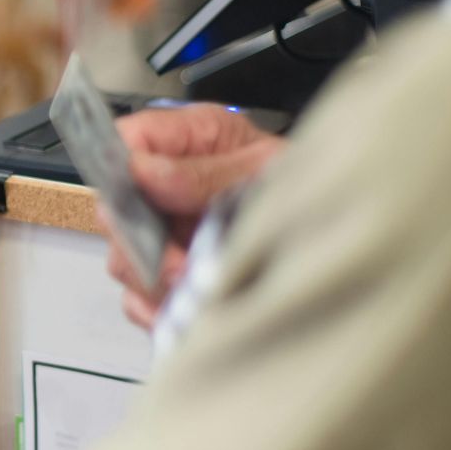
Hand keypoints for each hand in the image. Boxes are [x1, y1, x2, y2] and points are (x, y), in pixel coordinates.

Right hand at [101, 105, 285, 328]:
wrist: (336, 227)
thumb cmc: (306, 188)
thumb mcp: (266, 170)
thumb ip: (205, 173)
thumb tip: (145, 172)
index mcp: (188, 140)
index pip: (126, 141)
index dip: (123, 168)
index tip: (143, 198)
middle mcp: (166, 186)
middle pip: (114, 210)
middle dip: (143, 242)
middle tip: (179, 263)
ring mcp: (163, 232)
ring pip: (123, 259)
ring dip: (155, 280)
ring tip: (198, 285)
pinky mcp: (167, 275)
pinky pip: (139, 299)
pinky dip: (159, 309)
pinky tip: (191, 306)